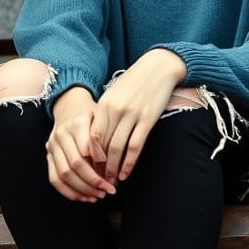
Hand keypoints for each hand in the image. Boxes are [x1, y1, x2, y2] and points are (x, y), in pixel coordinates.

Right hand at [47, 87, 116, 201]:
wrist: (70, 107)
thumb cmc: (93, 116)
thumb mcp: (103, 119)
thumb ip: (106, 138)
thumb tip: (111, 165)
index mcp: (78, 123)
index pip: (88, 149)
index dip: (100, 166)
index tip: (113, 177)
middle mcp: (62, 134)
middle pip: (75, 164)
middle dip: (93, 181)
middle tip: (108, 191)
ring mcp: (52, 145)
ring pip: (64, 174)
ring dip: (82, 189)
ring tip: (98, 196)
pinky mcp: (48, 155)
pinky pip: (54, 179)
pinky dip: (68, 192)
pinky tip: (83, 197)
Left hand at [90, 48, 187, 183]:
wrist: (158, 67)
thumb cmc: (135, 81)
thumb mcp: (114, 93)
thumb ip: (104, 112)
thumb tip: (97, 137)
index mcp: (103, 104)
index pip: (91, 137)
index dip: (90, 157)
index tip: (90, 169)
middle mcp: (115, 111)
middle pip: (103, 145)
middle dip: (100, 166)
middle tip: (99, 180)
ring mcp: (131, 115)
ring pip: (117, 149)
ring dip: (114, 168)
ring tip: (113, 181)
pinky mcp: (147, 119)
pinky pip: (135, 146)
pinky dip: (129, 163)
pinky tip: (126, 173)